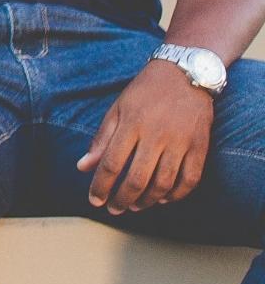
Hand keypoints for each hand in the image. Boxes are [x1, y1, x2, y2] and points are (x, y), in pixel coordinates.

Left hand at [76, 58, 212, 213]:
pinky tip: (163, 199)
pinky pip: (190, 180)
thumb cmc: (145, 92)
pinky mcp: (200, 147)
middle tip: (114, 209)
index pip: (111, 164)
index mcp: (131, 124)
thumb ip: (101, 139)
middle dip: (122, 199)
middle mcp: (156, 135)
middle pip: (137, 178)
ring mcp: (180, 142)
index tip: (94, 200)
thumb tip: (82, 167)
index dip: (100, 186)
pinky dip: (176, 195)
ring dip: (147, 200)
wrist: (185, 74)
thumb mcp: (117, 109)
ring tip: (135, 206)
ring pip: (163, 183)